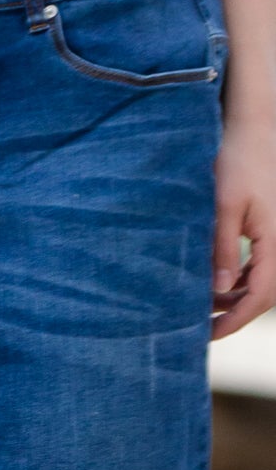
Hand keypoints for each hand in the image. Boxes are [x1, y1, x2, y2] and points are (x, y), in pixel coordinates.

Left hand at [211, 120, 275, 337]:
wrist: (254, 135)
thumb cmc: (238, 164)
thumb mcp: (224, 207)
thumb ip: (223, 248)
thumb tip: (219, 289)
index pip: (260, 295)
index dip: (234, 319)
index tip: (207, 334)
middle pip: (265, 295)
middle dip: (234, 315)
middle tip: (200, 329)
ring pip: (263, 284)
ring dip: (235, 300)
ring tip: (201, 307)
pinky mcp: (272, 235)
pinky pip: (261, 269)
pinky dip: (239, 282)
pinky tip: (215, 286)